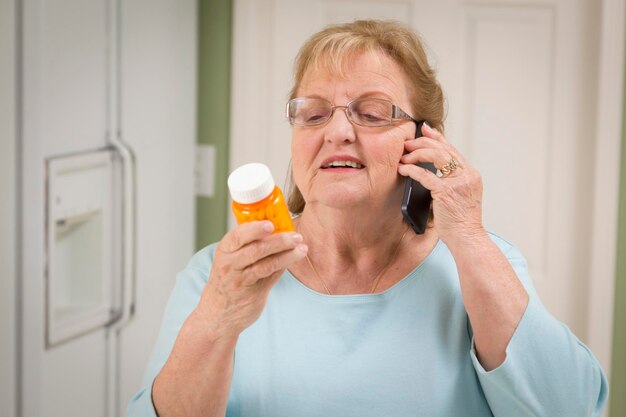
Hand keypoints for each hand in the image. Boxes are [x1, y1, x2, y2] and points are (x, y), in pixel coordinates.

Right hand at [193, 221, 307, 340]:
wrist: (217, 314)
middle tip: (296, 236)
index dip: (255, 229)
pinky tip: (294, 258)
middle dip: (279, 241)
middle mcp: (230, 265)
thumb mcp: (229, 259)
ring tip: (302, 248)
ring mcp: (241, 281)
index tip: (271, 224)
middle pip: (256, 250)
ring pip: (266, 264)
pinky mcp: (252, 294)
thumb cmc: (227, 280)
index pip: (238, 236)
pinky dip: (283, 266)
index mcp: (224, 250)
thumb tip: (275, 227)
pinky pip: (271, 277)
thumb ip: (247, 245)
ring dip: (287, 255)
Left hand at [398, 123, 484, 245]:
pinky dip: (412, 170)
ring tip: (404, 156)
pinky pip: (426, 175)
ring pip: (436, 156)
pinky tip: (403, 169)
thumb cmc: (461, 221)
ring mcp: (458, 183)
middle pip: (443, 149)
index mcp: (471, 174)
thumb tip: (429, 170)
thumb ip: (451, 181)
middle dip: (422, 143)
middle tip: (407, 144)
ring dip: (417, 153)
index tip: (424, 129)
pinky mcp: (446, 192)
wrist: (468, 237)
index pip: (452, 150)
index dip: (437, 137)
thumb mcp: (460, 196)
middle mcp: (467, 175)